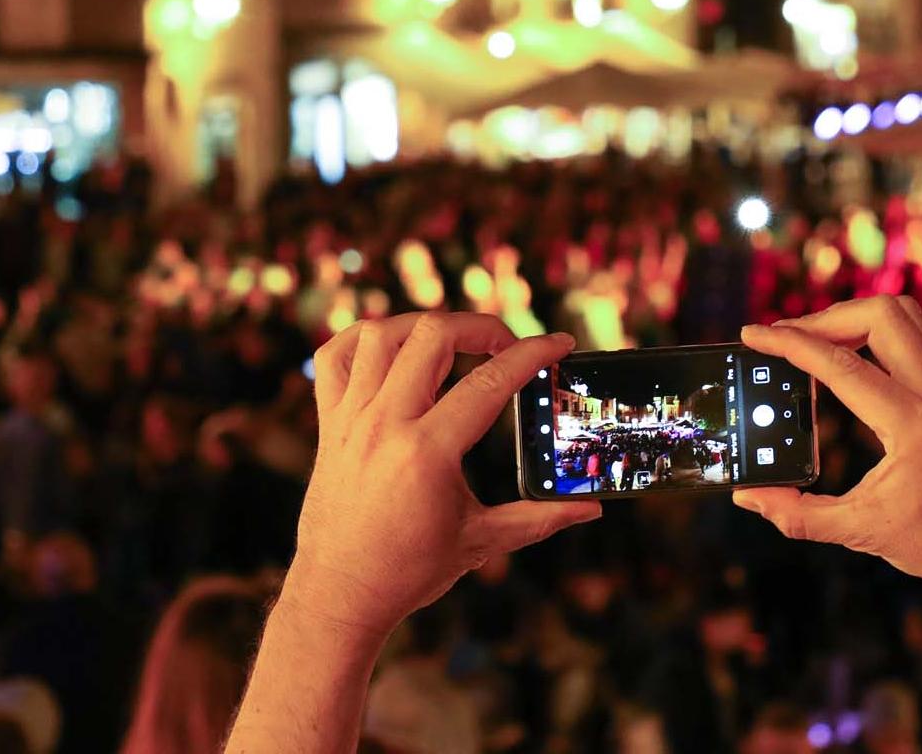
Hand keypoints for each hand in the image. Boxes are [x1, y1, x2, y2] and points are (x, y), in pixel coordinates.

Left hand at [290, 312, 599, 636]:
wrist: (340, 594)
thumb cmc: (409, 572)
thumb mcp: (481, 541)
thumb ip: (540, 518)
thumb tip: (591, 509)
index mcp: (427, 453)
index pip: (489, 382)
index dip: (532, 354)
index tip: (560, 344)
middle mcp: (384, 425)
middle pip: (433, 336)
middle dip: (481, 328)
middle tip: (508, 345)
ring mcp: (351, 420)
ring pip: (382, 335)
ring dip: (425, 327)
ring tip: (456, 343)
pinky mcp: (330, 424)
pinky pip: (335, 357)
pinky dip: (363, 339)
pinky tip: (394, 348)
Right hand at [734, 297, 921, 597]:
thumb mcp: (861, 532)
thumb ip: (798, 515)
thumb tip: (749, 496)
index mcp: (914, 427)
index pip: (841, 366)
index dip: (790, 345)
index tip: (754, 335)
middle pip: (879, 315)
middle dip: (823, 319)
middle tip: (786, 340)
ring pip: (904, 314)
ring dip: (854, 316)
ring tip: (817, 342)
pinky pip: (918, 333)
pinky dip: (880, 329)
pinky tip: (854, 354)